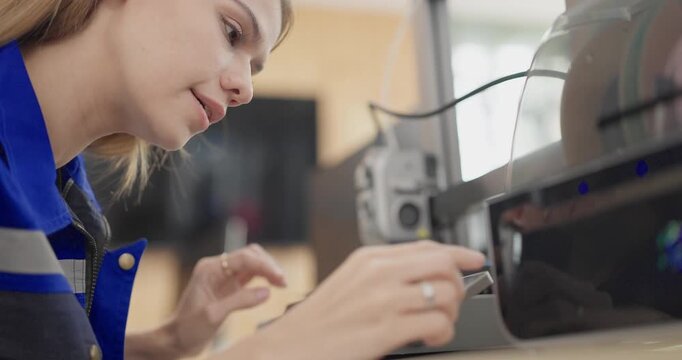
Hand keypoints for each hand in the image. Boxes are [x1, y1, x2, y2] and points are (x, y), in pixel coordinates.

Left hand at [163, 244, 286, 356]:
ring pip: (252, 263)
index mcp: (210, 269)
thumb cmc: (189, 328)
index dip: (265, 265)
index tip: (280, 278)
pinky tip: (271, 286)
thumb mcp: (214, 315)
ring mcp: (223, 276)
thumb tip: (267, 291)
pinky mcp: (229, 286)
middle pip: (250, 255)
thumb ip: (240, 301)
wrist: (177, 339)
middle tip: (283, 282)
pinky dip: (263, 278)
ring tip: (281, 284)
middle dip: (268, 265)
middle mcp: (217, 268)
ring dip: (268, 270)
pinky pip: (250, 275)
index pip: (244, 258)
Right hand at [245, 240, 484, 359]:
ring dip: (451, 312)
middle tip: (449, 302)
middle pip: (444, 265)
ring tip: (437, 324)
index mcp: (370, 258)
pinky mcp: (387, 329)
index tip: (475, 258)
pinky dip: (443, 332)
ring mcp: (383, 300)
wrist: (289, 347)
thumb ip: (385, 272)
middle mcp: (379, 273)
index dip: (459, 253)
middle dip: (457, 285)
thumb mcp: (350, 281)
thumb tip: (426, 271)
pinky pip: (438, 323)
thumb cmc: (319, 320)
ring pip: (446, 293)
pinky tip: (430, 337)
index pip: (428, 246)